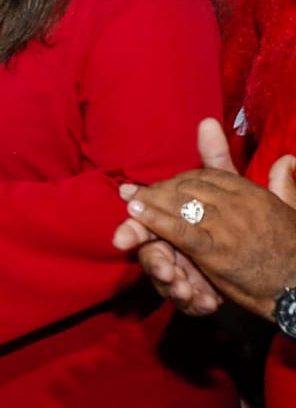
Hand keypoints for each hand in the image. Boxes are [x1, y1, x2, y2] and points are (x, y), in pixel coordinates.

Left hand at [114, 118, 295, 319]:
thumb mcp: (293, 211)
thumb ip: (284, 183)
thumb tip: (285, 157)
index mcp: (253, 193)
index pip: (209, 176)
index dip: (181, 178)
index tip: (161, 182)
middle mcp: (238, 203)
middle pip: (189, 187)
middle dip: (160, 190)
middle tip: (134, 192)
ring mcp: (226, 226)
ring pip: (181, 204)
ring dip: (150, 201)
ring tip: (128, 198)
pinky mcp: (216, 250)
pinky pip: (180, 230)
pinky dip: (156, 220)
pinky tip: (135, 213)